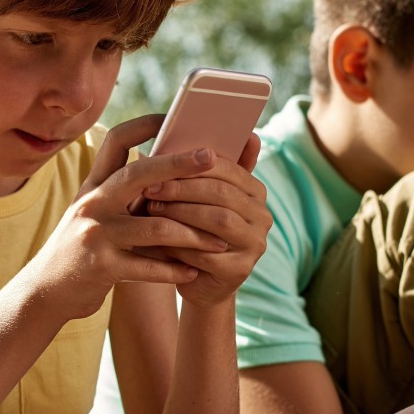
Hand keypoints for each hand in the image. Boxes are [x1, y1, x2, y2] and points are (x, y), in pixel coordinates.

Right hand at [25, 115, 232, 318]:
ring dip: (192, 235)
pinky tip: (193, 271)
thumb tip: (174, 174)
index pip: (117, 140)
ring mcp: (94, 234)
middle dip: (178, 164)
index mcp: (94, 185)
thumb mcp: (98, 214)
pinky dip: (174, 270)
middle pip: (139, 174)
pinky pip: (147, 266)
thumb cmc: (84, 250)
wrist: (47, 291)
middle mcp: (92, 203)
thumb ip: (128, 195)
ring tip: (219, 241)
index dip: (145, 124)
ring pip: (155, 226)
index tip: (174, 116)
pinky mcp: (100, 266)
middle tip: (211, 158)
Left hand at [136, 132, 271, 306]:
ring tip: (151, 210)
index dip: (192, 165)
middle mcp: (263, 216)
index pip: (228, 169)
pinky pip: (208, 253)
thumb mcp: (199, 199)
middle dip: (183, 189)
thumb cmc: (194, 230)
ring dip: (181, 213)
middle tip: (150, 188)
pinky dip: (181, 244)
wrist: (198, 282)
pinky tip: (157, 239)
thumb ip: (204, 169)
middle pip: (223, 193)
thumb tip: (208, 132)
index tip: (157, 162)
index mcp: (255, 191)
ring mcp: (256, 244)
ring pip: (218, 221)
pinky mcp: (242, 270)